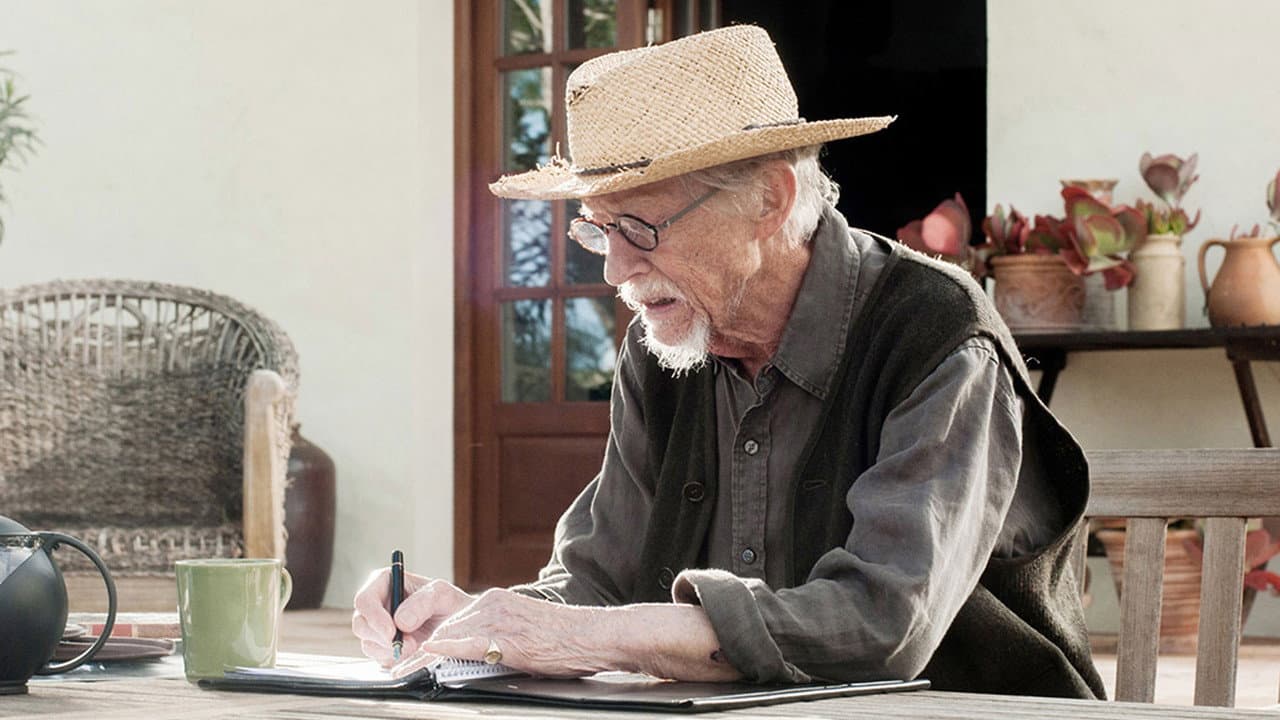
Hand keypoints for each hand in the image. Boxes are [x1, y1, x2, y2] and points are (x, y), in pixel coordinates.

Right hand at [351, 570, 473, 666]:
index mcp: (384, 582)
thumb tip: (400, 622)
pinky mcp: (382, 646)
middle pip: (360, 624)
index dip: (374, 618)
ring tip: (415, 646)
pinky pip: (378, 657)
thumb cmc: (447, 603)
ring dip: (390, 650)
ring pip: (368, 643)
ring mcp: (377, 627)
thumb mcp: (441, 594)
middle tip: (408, 644)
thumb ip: (422, 603)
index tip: (391, 632)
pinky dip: (393, 658)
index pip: (364, 600)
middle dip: (382, 638)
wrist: (458, 625)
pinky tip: (410, 652)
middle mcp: (376, 604)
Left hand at [392, 588, 608, 678]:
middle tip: (396, 669)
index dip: (427, 641)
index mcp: (495, 601)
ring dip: (423, 658)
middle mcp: (492, 604)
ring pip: (450, 635)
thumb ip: (493, 635)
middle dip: (417, 651)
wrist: (591, 634)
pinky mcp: (508, 635)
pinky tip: (429, 654)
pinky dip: (446, 649)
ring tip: (402, 673)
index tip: (408, 656)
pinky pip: (469, 642)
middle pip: (444, 627)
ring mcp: (499, 617)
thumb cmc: (562, 639)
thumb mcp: (521, 630)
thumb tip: (466, 655)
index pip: (451, 621)